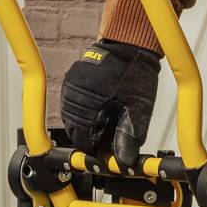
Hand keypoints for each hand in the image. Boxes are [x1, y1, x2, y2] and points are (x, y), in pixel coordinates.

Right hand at [60, 37, 160, 163]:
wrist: (130, 45)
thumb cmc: (136, 75)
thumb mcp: (137, 111)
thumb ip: (129, 138)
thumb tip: (124, 162)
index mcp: (88, 108)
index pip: (83, 142)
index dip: (96, 151)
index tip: (107, 154)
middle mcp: (73, 99)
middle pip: (75, 132)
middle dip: (91, 137)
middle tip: (110, 135)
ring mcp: (69, 88)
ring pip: (72, 118)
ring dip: (87, 123)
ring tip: (107, 119)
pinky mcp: (71, 80)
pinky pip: (72, 104)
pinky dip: (84, 110)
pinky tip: (100, 106)